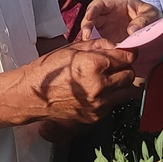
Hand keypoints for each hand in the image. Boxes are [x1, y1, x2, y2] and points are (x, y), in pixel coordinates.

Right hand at [17, 40, 141, 133]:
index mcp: (94, 65)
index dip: (127, 54)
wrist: (32, 95)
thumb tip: (117, 46)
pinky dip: (111, 97)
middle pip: (130, 74)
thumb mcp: (73, 49)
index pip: (127, 58)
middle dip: (124, 68)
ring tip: (109, 80)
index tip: (124, 54)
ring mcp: (99, 104)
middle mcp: (99, 86)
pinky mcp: (96, 116)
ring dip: (121, 84)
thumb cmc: (50, 69)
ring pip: (127, 91)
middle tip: (114, 67)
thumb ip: (99, 45)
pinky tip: (98, 92)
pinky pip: (114, 103)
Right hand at [79, 0, 160, 42]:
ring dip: (89, 39)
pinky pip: (98, 44)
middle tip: (86, 36)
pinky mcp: (107, 40)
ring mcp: (105, 29)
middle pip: (90, 19)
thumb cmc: (150, 16)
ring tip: (91, 47)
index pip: (99, 3)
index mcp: (116, 4)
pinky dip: (97, 48)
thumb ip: (143, 19)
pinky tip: (99, 53)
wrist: (153, 28)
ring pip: (91, 32)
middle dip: (86, 26)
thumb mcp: (151, 14)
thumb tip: (132, 31)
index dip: (92, 9)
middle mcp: (107, 16)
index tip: (89, 17)